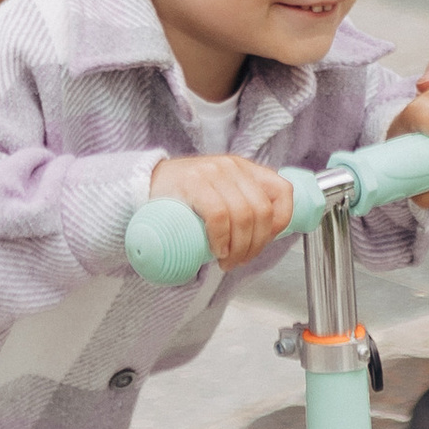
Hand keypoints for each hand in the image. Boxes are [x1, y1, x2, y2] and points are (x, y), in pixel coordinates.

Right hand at [145, 151, 297, 269]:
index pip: (283, 191)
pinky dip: (222, 239)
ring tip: (226, 261)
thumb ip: (242, 204)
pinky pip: (218, 215)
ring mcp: (213, 172)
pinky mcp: (193, 182)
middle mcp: (233, 167)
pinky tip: (217, 250)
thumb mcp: (221, 193)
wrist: (145, 184)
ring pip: (243, 216)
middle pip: (262, 211)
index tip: (265, 242)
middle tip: (239, 260)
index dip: (280, 222)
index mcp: (246, 169)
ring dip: (239, 248)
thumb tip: (265, 236)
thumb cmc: (185, 197)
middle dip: (255, 245)